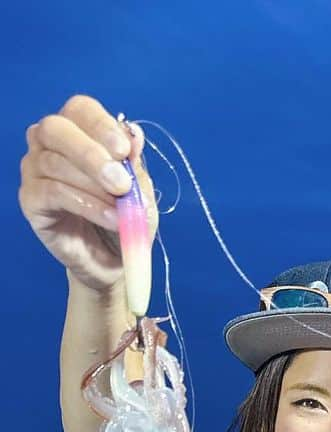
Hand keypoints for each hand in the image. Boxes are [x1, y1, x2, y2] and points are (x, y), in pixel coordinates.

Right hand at [18, 95, 156, 293]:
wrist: (115, 261)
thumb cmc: (126, 219)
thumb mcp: (140, 192)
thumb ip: (134, 164)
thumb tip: (135, 133)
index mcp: (79, 131)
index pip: (80, 110)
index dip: (101, 126)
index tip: (125, 151)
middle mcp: (49, 143)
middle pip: (56, 129)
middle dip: (91, 154)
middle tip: (121, 184)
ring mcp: (35, 169)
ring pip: (55, 163)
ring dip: (95, 188)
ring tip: (122, 212)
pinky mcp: (30, 199)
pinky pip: (52, 192)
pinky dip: (86, 205)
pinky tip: (110, 219)